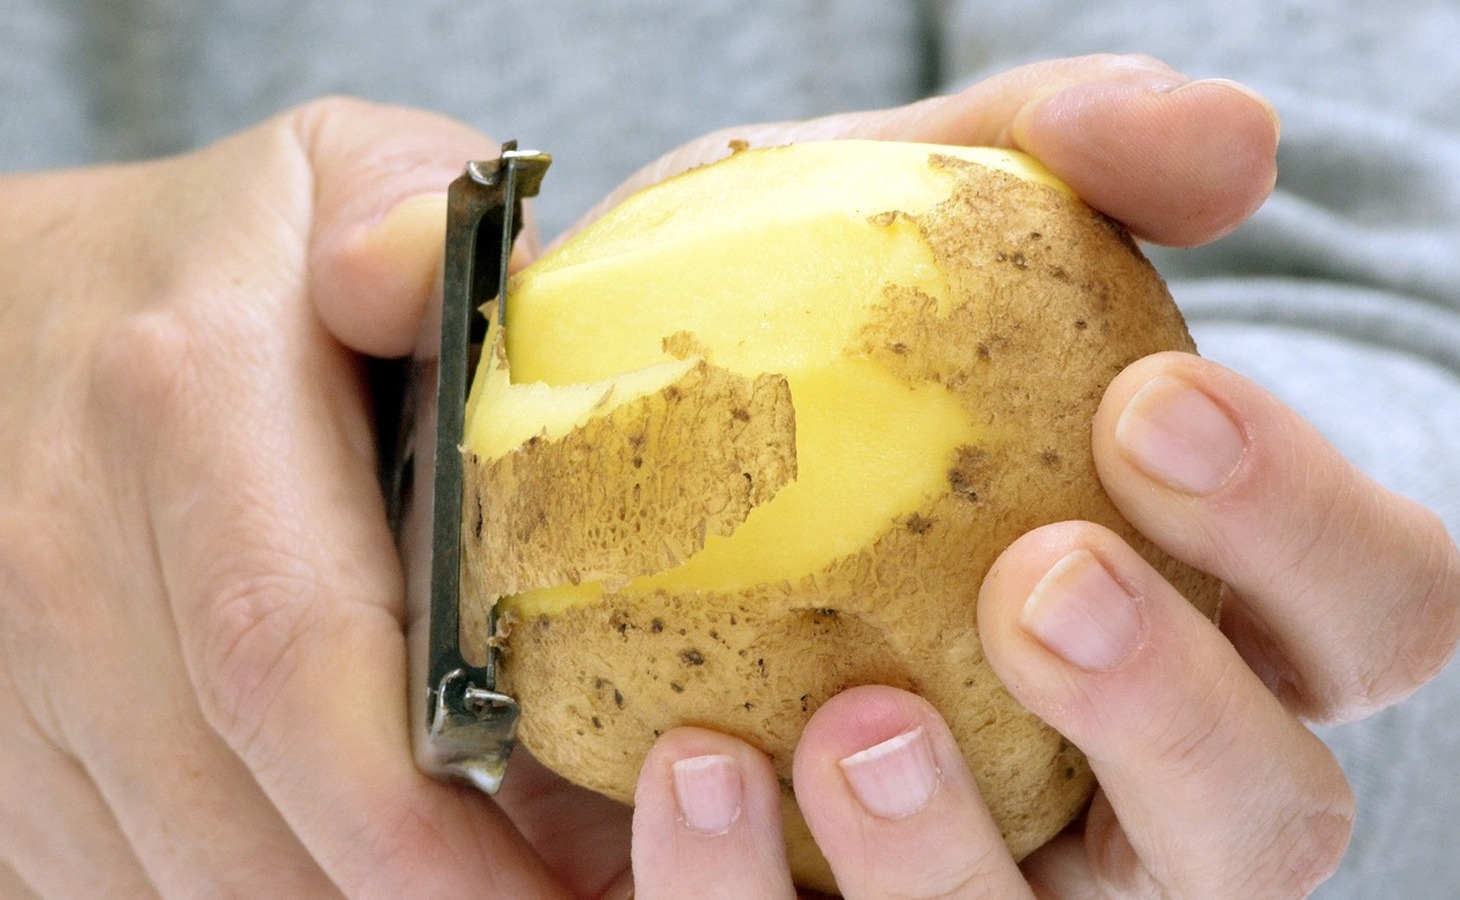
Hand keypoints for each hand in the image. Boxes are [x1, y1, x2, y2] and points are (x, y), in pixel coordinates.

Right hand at [0, 99, 634, 896]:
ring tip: (497, 887)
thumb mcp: (329, 175)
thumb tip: (420, 270)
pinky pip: (124, 888)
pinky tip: (367, 869)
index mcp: (179, 401)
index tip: (566, 885)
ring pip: (186, 881)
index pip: (296, 655)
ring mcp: (14, 678)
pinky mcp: (2, 755)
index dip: (426, 817)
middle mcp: (66, 558)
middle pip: (247, 816)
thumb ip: (415, 204)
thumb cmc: (205, 260)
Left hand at [611, 56, 1459, 897]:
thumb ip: (1064, 159)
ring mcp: (1005, 884)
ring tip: (848, 717)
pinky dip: (756, 895)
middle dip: (1181, 714)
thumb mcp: (907, 221)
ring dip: (960, 857)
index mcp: (1211, 610)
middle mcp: (1138, 785)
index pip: (1376, 606)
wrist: (602, 485)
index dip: (1310, 526)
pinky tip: (690, 771)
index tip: (1150, 403)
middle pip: (1275, 824)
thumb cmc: (811, 351)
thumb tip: (1231, 136)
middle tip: (1044, 578)